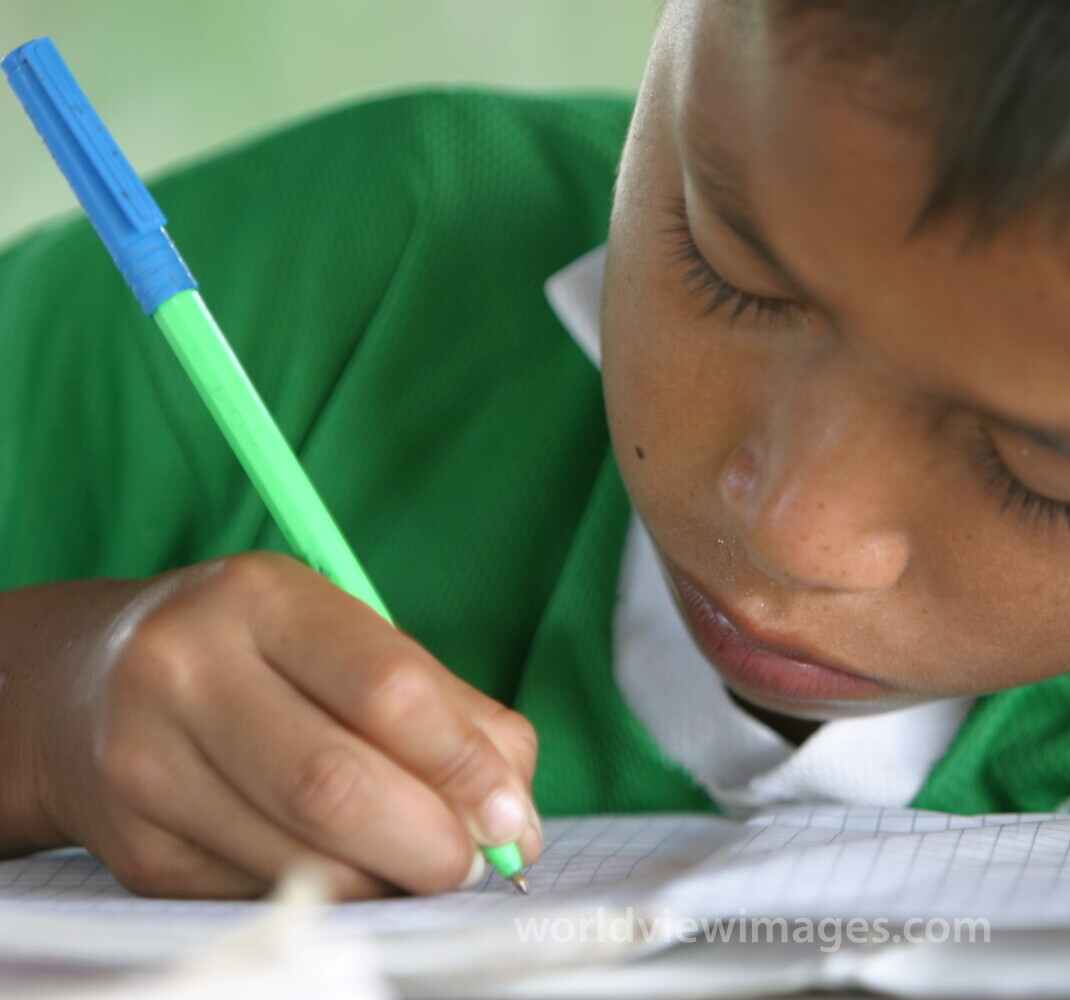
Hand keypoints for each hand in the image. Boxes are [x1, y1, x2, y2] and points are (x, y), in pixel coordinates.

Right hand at [0, 551, 540, 898]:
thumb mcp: (348, 640)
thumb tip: (514, 814)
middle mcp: (189, 669)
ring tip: (420, 867)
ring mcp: (148, 762)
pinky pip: (261, 893)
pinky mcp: (136, 848)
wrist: (84, 687)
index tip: (511, 817)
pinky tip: (350, 871)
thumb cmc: (258, 658)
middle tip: (473, 863)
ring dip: (387, 881)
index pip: (387, 688)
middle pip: (335, 784)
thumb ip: (450, 712)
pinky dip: (330, 896)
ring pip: (299, 856)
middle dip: (429, 842)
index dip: (464, 765)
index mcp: (263, 598)